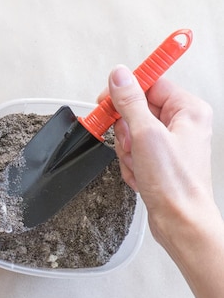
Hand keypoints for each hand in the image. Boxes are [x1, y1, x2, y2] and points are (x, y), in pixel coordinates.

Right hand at [105, 65, 215, 245]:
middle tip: (131, 143)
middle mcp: (182, 123)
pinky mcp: (159, 159)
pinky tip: (140, 174)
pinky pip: (133, 150)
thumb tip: (119, 76)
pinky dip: (130, 162)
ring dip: (126, 149)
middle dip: (126, 130)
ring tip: (138, 163)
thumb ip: (130, 102)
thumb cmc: (175, 184)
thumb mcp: (146, 135)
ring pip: (131, 132)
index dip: (126, 91)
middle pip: (137, 109)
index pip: (150, 84)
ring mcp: (170, 142)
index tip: (108, 99)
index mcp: (188, 110)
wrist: (180, 222)